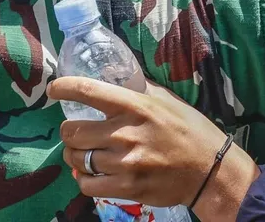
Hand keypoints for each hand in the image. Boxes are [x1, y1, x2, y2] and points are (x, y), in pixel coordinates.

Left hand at [50, 78, 259, 212]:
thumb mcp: (167, 101)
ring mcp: (124, 163)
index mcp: (135, 106)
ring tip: (84, 153)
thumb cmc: (190, 130)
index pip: (88, 91)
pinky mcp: (126, 188)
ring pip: (77, 159)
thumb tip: (118, 76)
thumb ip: (140, 90)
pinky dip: (84, 179)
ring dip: (75, 156)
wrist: (209, 170)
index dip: (64, 87)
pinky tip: (92, 173)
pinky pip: (87, 185)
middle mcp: (125, 133)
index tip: (54, 89)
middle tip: (76, 132)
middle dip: (68, 131)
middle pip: (72, 131)